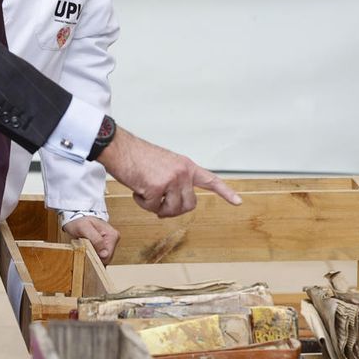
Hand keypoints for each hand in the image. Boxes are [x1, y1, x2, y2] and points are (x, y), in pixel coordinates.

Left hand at [62, 215, 118, 260]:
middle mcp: (114, 239)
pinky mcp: (106, 245)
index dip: (96, 258)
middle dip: (95, 257)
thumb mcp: (84, 228)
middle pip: (106, 258)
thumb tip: (104, 254)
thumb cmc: (80, 221)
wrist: (77, 218)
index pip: (107, 256)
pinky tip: (88, 249)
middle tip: (85, 248)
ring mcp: (110, 242)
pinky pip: (101, 256)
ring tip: (86, 247)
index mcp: (112, 235)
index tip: (86, 252)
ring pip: (103, 258)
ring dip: (94, 256)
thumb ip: (95, 240)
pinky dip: (94, 255)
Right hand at [95, 127, 240, 217]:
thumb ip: (174, 182)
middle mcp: (183, 172)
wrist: (120, 148)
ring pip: (171, 210)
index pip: (210, 180)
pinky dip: (141, 202)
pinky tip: (137, 188)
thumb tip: (171, 206)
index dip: (225, 192)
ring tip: (145, 191)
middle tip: (159, 205)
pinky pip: (151, 207)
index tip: (238, 202)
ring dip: (156, 207)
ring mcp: (171, 180)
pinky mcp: (157, 187)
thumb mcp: (164, 165)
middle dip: (173, 210)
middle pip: (188, 205)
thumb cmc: (137, 157)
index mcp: (186, 166)